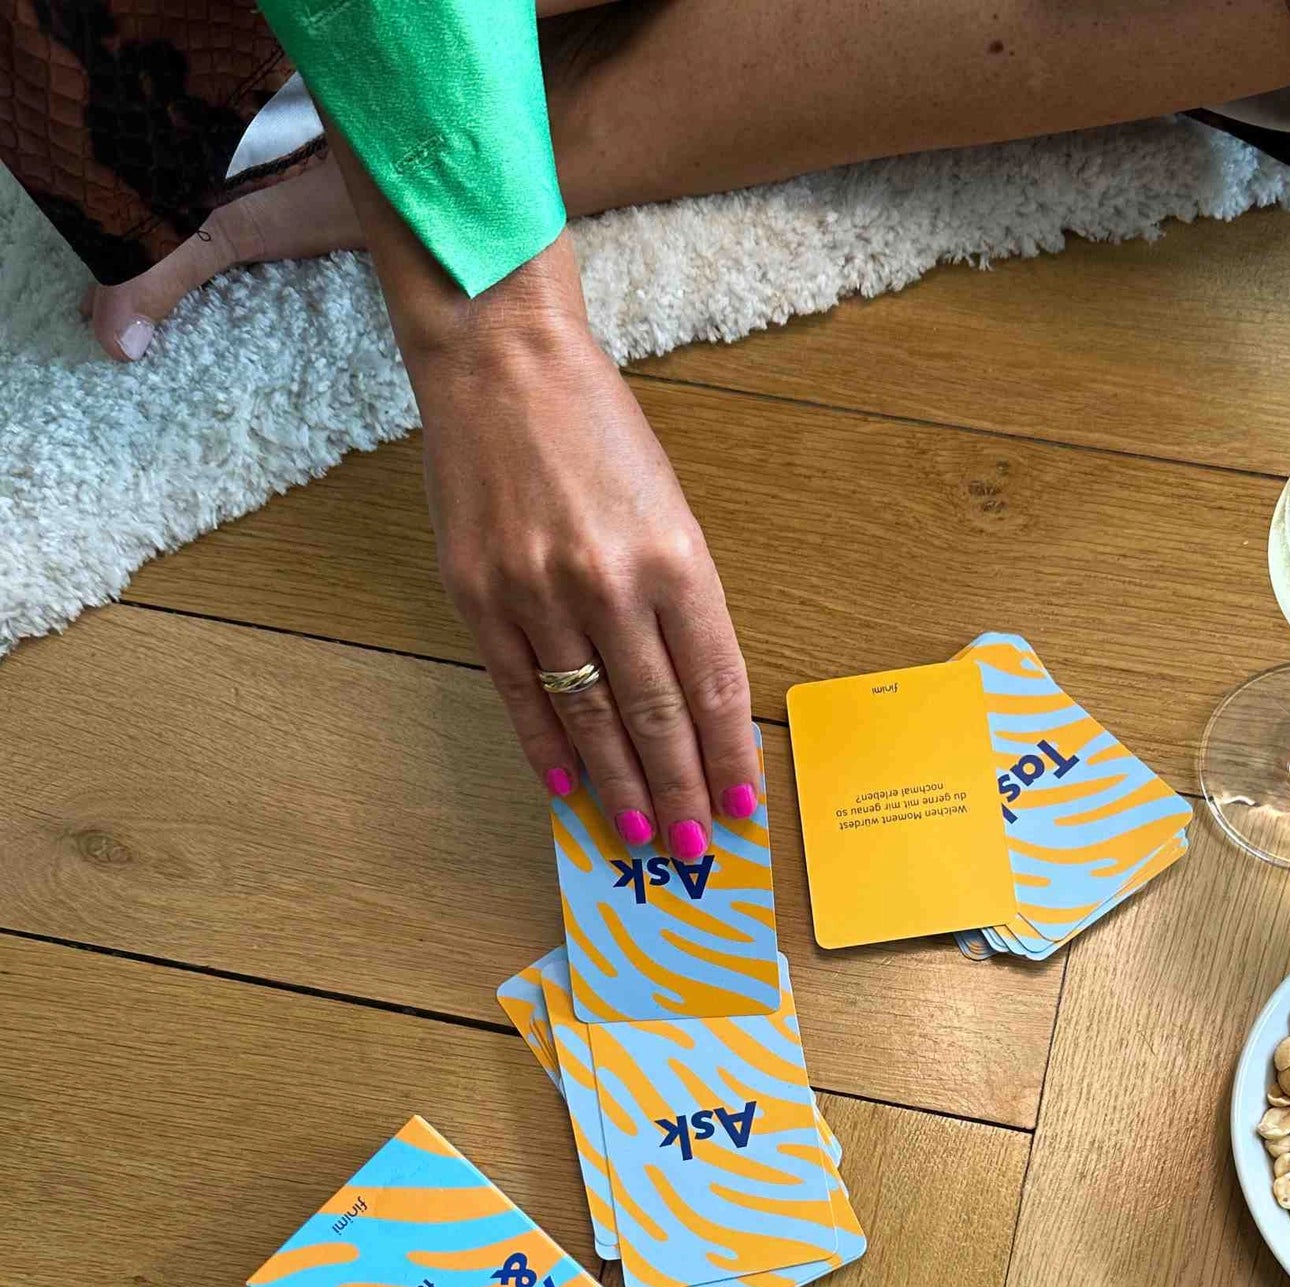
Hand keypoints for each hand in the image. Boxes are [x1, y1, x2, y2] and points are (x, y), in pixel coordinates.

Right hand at [402, 240, 757, 855]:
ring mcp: (538, 594)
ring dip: (619, 786)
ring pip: (589, 718)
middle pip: (657, 717)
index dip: (730, 755)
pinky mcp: (478, 596)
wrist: (502, 365)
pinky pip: (519, 693)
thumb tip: (693, 699)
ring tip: (639, 834)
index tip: (743, 807)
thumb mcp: (671, 508)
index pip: (714, 686)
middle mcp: (611, 584)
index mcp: (676, 559)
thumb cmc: (601, 433)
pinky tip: (566, 787)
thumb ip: (683, 602)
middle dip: (681, 791)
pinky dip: (546, 746)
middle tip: (694, 849)